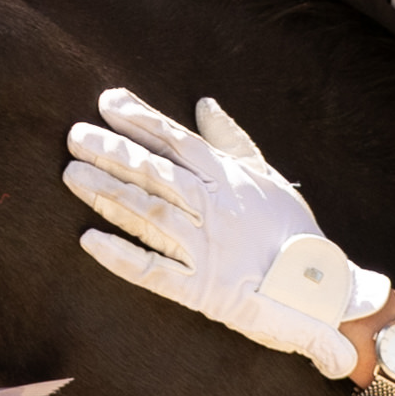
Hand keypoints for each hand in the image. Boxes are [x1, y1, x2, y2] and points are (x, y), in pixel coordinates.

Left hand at [64, 89, 383, 379]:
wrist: (321, 292)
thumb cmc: (293, 231)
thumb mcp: (269, 178)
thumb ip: (232, 142)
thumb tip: (203, 104)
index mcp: (230, 180)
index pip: (178, 142)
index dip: (141, 120)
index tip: (106, 103)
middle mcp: (216, 210)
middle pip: (157, 174)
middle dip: (113, 152)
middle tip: (75, 136)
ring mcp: (208, 250)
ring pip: (150, 215)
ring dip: (109, 194)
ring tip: (72, 175)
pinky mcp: (202, 291)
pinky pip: (155, 272)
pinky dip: (122, 257)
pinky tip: (89, 241)